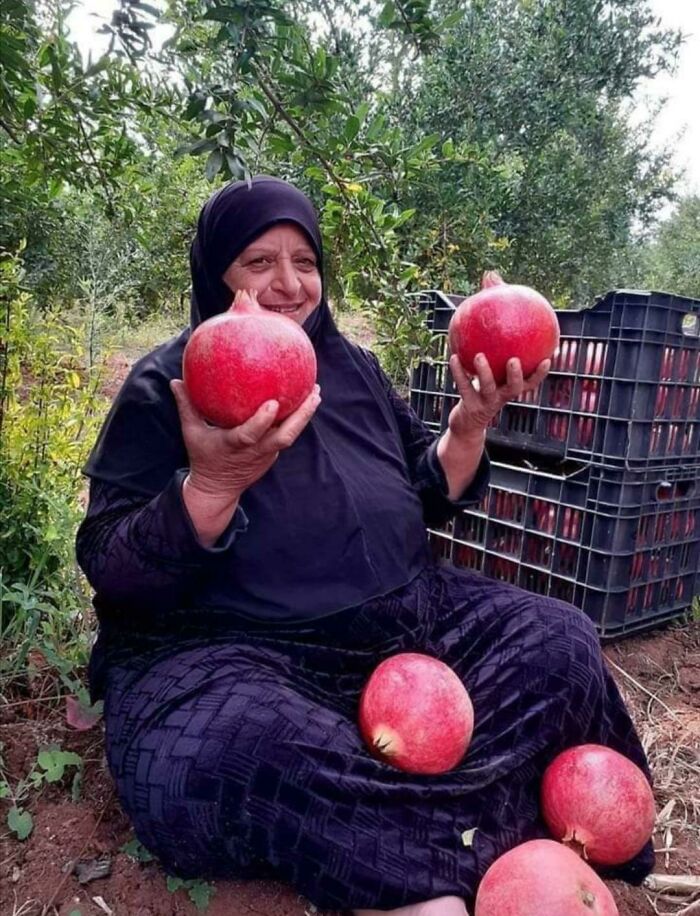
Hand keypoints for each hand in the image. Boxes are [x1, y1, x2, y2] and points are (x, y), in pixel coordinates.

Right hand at [170, 379, 320, 500]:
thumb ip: (186, 407)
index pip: (250, 435)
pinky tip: (302, 399)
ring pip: (290, 436)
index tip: (273, 403)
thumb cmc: (203, 457)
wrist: (217, 489)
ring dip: (305, 416)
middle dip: (301, 416)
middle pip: (284, 436)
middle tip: (314, 393)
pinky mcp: (272, 455)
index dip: (263, 421)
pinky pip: (286, 434)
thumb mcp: (191, 433)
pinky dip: (296, 420)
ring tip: (316, 393)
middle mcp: (255, 451)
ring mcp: (266, 455)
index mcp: (234, 446)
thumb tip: (176, 381)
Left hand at [447, 353, 549, 439]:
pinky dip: (458, 372)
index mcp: (509, 391)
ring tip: (479, 356)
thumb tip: (505, 331)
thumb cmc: (482, 394)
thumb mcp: (493, 379)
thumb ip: (498, 359)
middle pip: (513, 388)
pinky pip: (464, 386)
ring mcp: (486, 403)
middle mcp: (501, 397)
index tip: (548, 359)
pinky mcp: (470, 405)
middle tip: (514, 360)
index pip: (530, 383)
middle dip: (516, 375)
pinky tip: (454, 357)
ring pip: (487, 388)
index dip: (540, 374)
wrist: (467, 423)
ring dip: (484, 372)